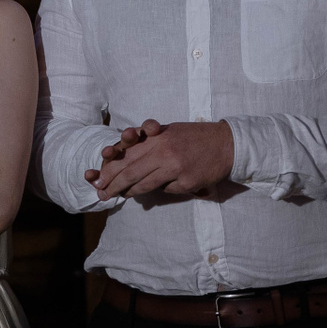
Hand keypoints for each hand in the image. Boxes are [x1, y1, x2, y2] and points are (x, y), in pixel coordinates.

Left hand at [93, 119, 232, 198]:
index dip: (112, 168)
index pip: (128, 155)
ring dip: (130, 191)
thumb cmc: (194, 136)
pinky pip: (167, 190)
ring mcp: (176, 167)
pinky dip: (160, 191)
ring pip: (146, 183)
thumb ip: (149, 142)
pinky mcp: (187, 181)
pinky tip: (152, 193)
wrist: (226, 143)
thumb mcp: (169, 131)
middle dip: (115, 183)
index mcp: (158, 137)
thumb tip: (126, 157)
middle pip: (132, 171)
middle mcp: (164, 151)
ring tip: (119, 196)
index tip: (100, 178)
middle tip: (102, 193)